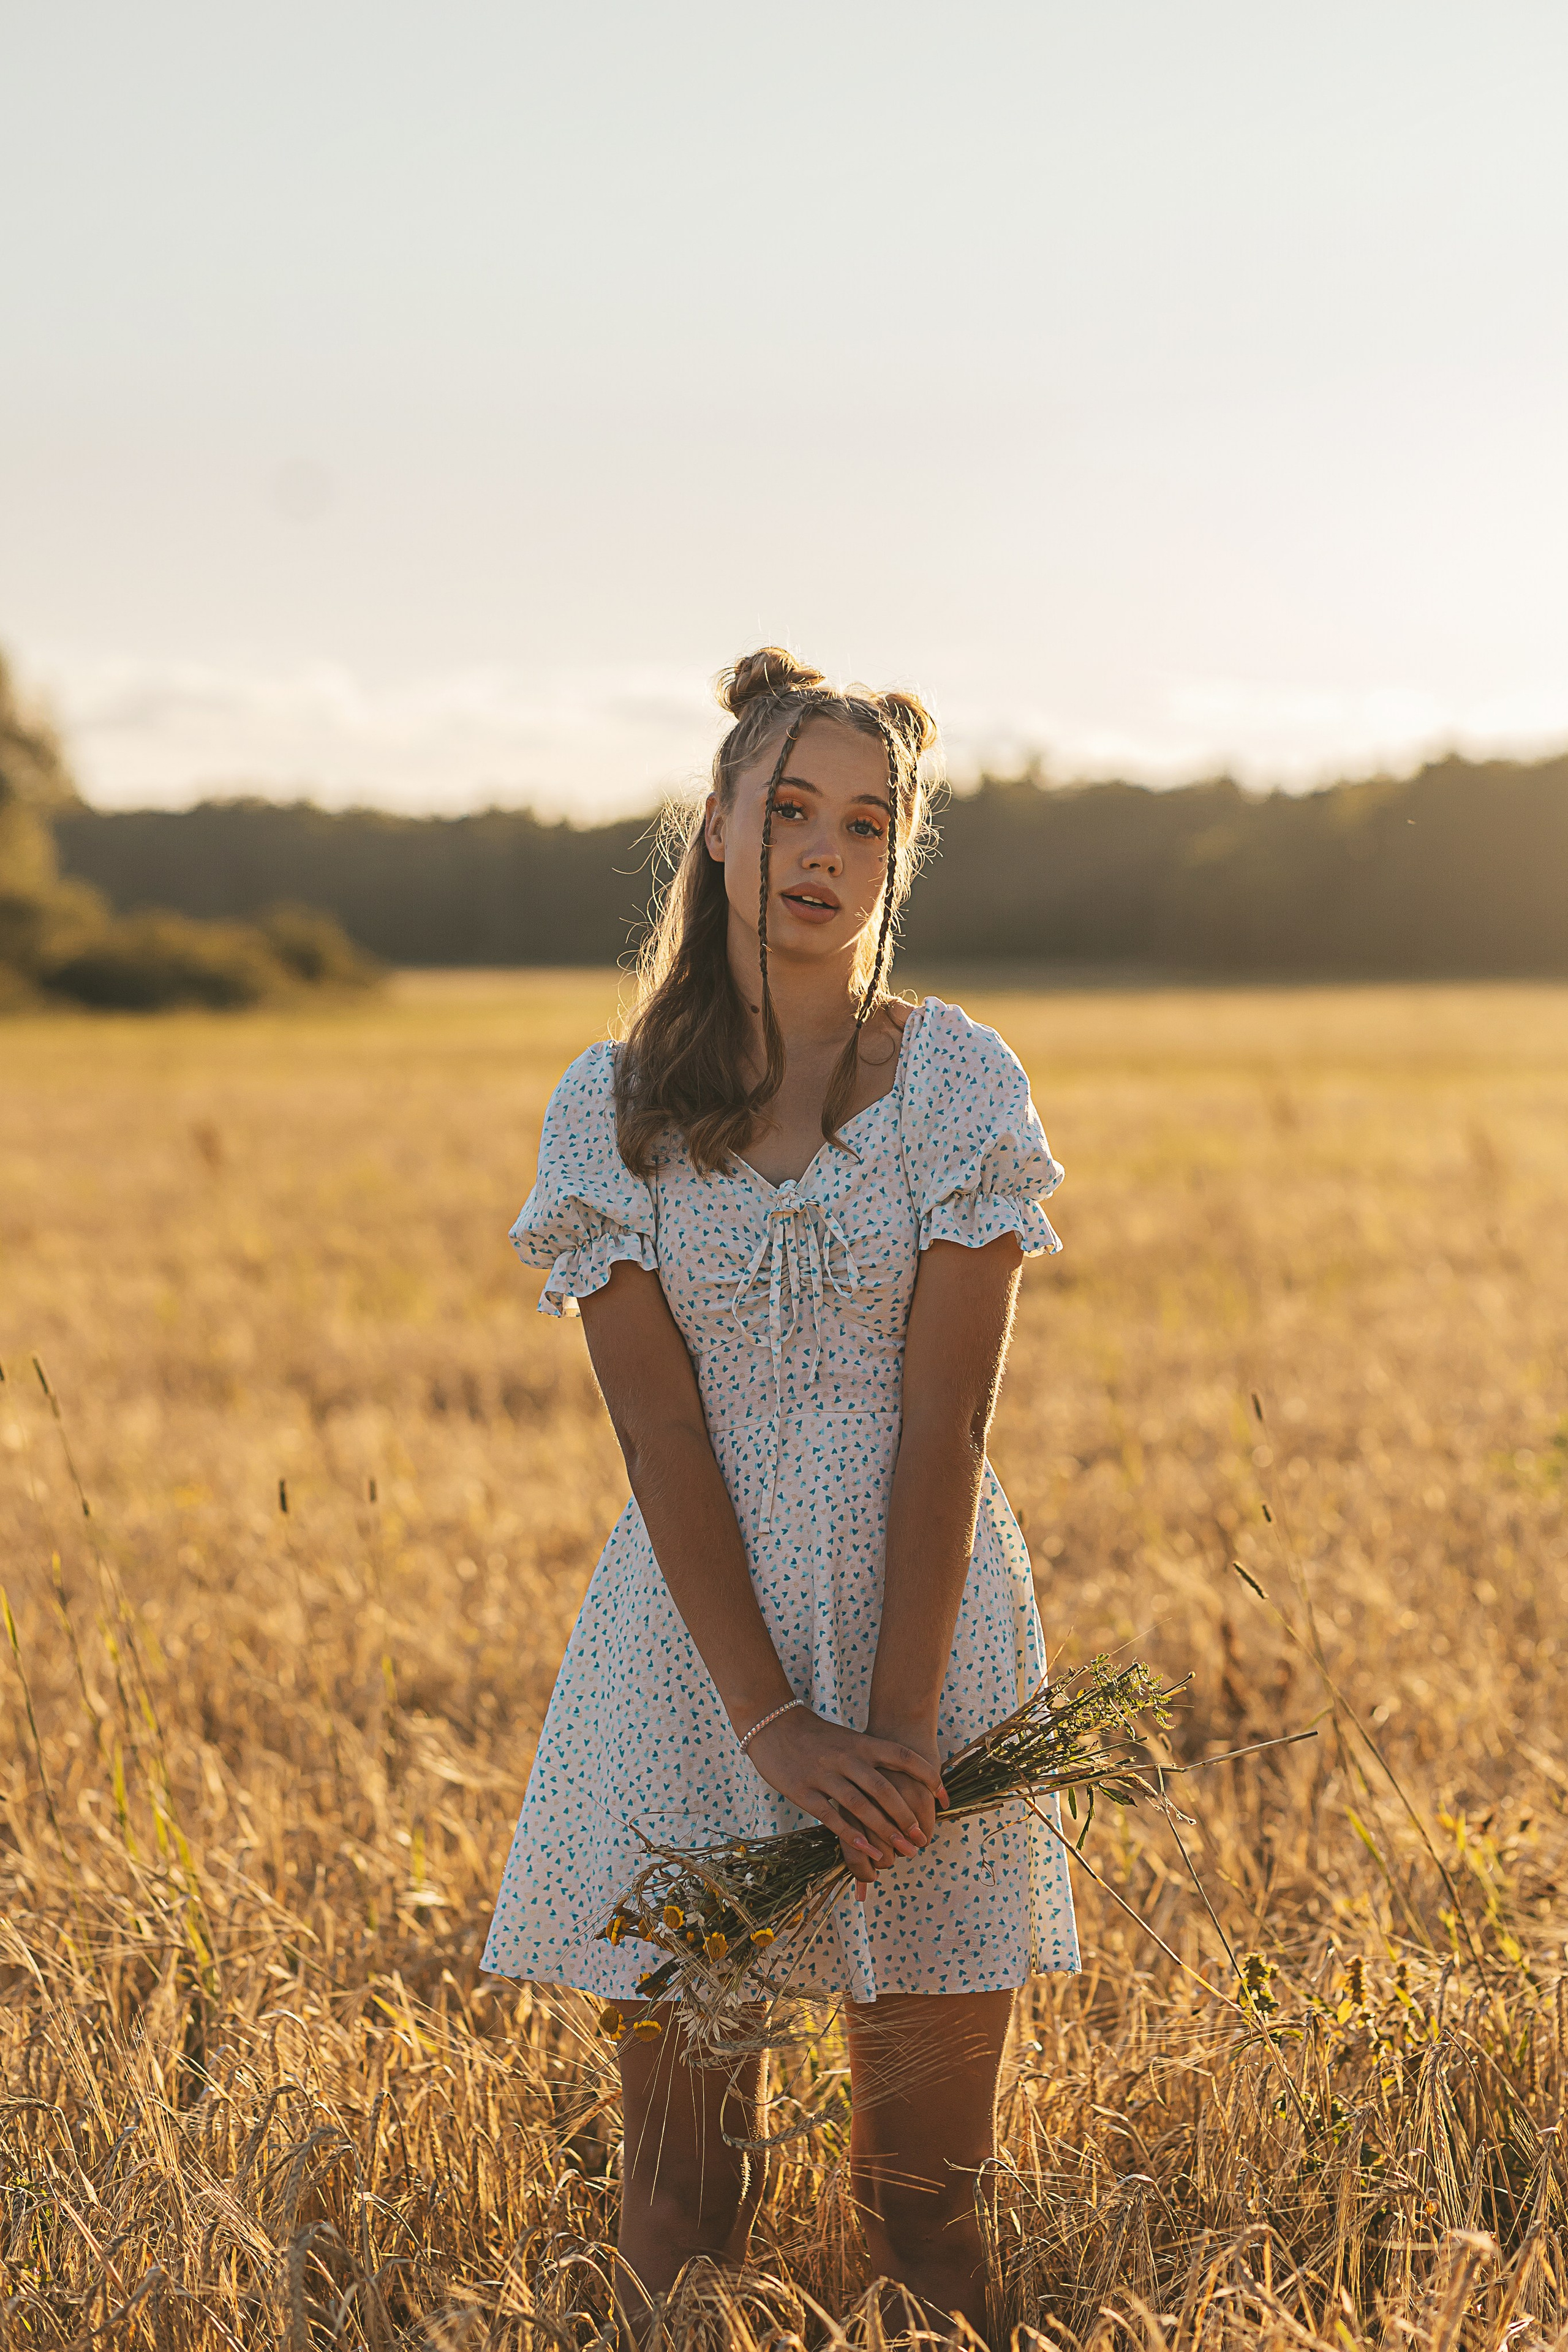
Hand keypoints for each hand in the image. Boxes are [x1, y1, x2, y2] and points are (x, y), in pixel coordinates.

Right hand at [743, 1707, 947, 1886]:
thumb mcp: (849, 1739)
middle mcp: (846, 1757)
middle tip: (920, 1839)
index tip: (942, 1797)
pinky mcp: (803, 1790)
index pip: (902, 1756)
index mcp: (861, 1743)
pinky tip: (867, 1851)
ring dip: (884, 1831)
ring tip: (902, 1851)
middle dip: (905, 1816)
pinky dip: (852, 1835)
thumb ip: (873, 1757)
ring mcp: (824, 1774)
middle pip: (884, 1788)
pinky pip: (831, 1816)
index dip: (926, 1775)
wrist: (773, 1724)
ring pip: (860, 1805)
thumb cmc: (817, 1736)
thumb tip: (905, 1780)